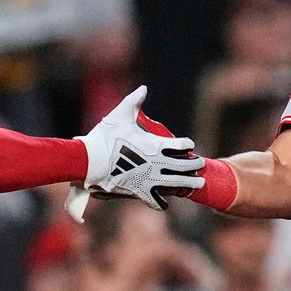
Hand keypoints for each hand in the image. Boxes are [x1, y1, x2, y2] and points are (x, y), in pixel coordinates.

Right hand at [67, 86, 203, 220]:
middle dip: (195, 165)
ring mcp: (150, 179)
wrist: (90, 160)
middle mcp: (158, 163)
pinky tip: (166, 203)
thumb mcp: (120, 114)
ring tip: (199, 183)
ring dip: (190, 183)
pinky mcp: (140, 191)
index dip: (187, 144)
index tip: (189, 145)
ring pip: (176, 183)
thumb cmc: (105, 136)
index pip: (181, 144)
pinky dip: (161, 202)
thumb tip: (144, 88)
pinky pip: (154, 200)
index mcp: (156, 145)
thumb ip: (134, 101)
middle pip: (184, 165)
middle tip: (200, 164)